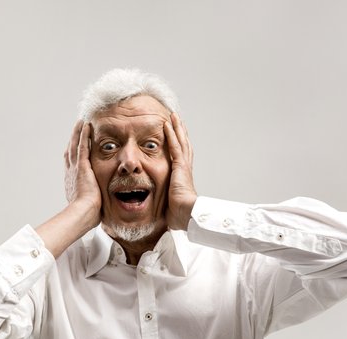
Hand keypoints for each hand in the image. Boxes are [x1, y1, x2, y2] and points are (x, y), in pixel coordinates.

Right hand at [64, 120, 101, 225]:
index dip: (72, 155)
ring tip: (80, 122)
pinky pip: (82, 146)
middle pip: (70, 151)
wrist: (82, 213)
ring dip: (77, 133)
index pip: (71, 164)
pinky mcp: (82, 166)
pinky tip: (86, 125)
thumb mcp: (87, 206)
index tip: (72, 147)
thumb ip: (91, 202)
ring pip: (74, 145)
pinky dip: (83, 135)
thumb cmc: (87, 215)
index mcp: (72, 182)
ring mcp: (76, 168)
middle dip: (72, 140)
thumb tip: (96, 208)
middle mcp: (70, 173)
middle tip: (75, 129)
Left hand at [164, 113, 197, 229]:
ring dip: (176, 128)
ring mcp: (183, 166)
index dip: (180, 144)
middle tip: (177, 120)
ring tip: (173, 116)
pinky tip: (167, 125)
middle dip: (180, 132)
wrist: (187, 214)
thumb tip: (159, 204)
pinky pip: (175, 146)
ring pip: (180, 142)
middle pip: (184, 144)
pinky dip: (171, 134)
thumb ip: (165, 198)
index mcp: (183, 176)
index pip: (182, 156)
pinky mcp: (180, 166)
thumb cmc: (180, 213)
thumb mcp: (170, 202)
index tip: (177, 135)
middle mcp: (185, 168)